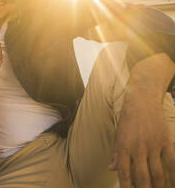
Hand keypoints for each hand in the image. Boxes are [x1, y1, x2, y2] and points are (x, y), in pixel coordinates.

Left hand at [109, 53, 174, 187]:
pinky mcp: (166, 141)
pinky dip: (174, 173)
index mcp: (124, 147)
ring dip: (160, 185)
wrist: (142, 99)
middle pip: (143, 176)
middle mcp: (138, 148)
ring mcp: (153, 145)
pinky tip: (173, 181)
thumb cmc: (128, 118)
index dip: (126, 186)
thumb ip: (117, 153)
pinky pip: (172, 161)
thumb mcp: (118, 134)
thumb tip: (112, 168)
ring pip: (159, 173)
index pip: (124, 172)